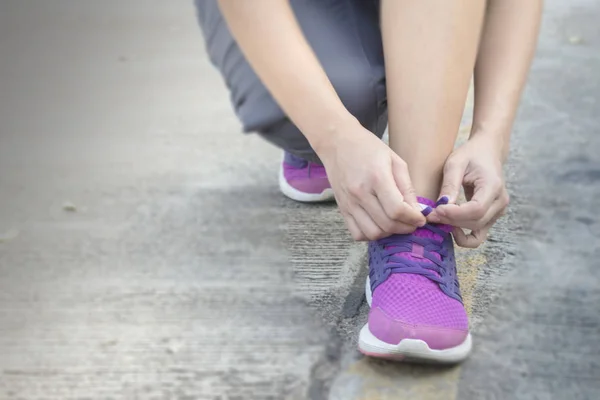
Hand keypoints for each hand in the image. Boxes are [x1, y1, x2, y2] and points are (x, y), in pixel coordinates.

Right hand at [317, 122, 425, 240]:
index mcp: (376, 177)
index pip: (397, 209)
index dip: (413, 218)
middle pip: (387, 224)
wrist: (337, 143)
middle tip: (413, 223)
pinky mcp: (342, 209)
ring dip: (389, 233)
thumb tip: (417, 211)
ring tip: (396, 224)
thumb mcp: (394, 160)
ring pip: (372, 233)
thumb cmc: (368, 148)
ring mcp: (349, 203)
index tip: (421, 218)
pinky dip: (371, 234)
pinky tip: (379, 225)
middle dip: (405, 228)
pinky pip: (357, 233)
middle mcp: (360, 193)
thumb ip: (406, 187)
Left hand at [427, 135, 509, 247]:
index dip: (454, 214)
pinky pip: (479, 235)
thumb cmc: (471, 154)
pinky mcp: (491, 217)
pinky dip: (464, 237)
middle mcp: (500, 202)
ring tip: (437, 218)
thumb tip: (441, 207)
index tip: (436, 209)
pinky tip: (451, 228)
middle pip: (475, 222)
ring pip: (477, 230)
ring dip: (455, 228)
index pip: (476, 209)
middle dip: (450, 221)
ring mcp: (498, 211)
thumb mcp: (456, 163)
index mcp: (493, 186)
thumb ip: (450, 185)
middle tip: (430, 214)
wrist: (487, 152)